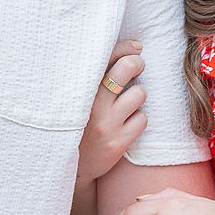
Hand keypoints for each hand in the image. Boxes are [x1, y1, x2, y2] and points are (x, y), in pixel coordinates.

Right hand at [76, 41, 146, 191]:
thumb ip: (99, 73)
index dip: (126, 47)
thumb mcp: (80, 96)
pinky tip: (126, 124)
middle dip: (137, 63)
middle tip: (137, 67)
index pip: (107, 55)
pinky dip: (138, 119)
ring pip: (139, 94)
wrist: (71, 167)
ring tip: (126, 103)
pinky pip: (142, 119)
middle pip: (128, 68)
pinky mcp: (118, 143)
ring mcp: (105, 124)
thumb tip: (136, 48)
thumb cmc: (80, 122)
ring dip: (137, 96)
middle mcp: (91, 104)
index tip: (136, 47)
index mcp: (79, 89)